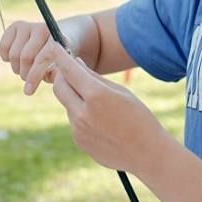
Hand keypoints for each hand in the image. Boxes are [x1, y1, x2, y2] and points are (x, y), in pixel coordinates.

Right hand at [0, 20, 58, 91]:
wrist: (55, 37)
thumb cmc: (58, 58)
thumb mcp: (60, 68)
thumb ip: (53, 75)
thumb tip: (41, 79)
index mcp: (57, 38)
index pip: (42, 58)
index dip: (34, 76)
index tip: (28, 92)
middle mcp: (41, 28)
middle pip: (25, 57)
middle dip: (24, 74)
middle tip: (27, 79)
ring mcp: (27, 25)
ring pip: (13, 54)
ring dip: (16, 68)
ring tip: (23, 70)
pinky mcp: (15, 26)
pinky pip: (3, 46)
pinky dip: (5, 58)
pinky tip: (14, 60)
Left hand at [29, 44, 167, 175]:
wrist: (147, 155)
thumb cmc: (139, 118)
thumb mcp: (121, 92)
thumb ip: (95, 77)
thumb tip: (75, 64)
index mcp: (96, 96)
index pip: (69, 70)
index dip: (60, 56)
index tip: (54, 46)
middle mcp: (82, 113)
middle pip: (59, 87)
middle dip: (62, 76)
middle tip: (70, 71)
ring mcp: (78, 129)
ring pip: (67, 104)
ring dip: (76, 98)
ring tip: (102, 106)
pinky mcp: (78, 141)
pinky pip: (74, 121)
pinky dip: (82, 115)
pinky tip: (103, 123)